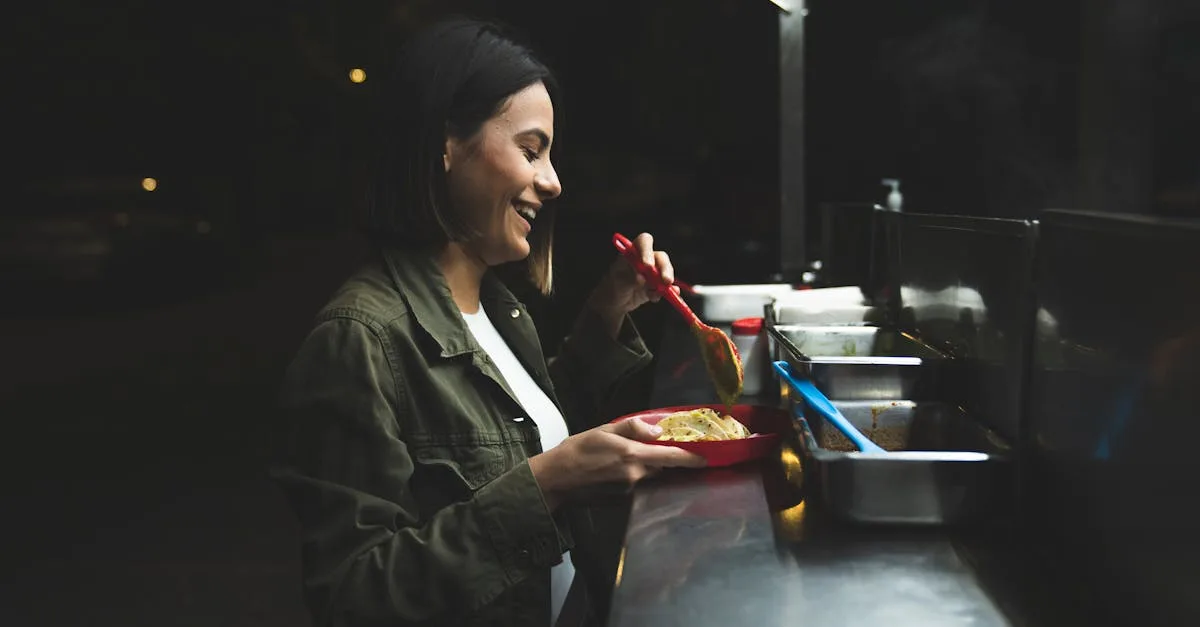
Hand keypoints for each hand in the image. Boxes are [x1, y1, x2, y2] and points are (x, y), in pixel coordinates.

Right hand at [529, 417, 706, 509]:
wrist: (554, 480)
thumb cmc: (576, 451)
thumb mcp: (603, 429)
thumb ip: (633, 427)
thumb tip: (658, 430)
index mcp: (632, 456)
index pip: (671, 457)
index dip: (691, 458)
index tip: (707, 457)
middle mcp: (635, 477)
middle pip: (663, 468)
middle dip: (670, 461)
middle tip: (674, 450)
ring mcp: (629, 492)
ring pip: (651, 477)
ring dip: (653, 469)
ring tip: (645, 458)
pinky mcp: (621, 501)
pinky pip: (639, 487)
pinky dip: (639, 478)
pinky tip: (625, 471)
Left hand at [586, 232, 676, 335]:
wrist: (615, 301)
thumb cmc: (613, 285)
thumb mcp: (617, 282)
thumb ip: (629, 279)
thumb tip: (641, 278)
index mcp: (633, 252)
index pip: (644, 242)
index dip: (647, 250)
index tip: (647, 265)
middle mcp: (646, 259)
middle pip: (660, 257)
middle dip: (664, 268)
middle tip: (665, 281)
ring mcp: (653, 272)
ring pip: (666, 272)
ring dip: (667, 281)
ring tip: (661, 293)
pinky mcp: (657, 285)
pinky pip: (667, 287)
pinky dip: (670, 292)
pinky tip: (670, 296)